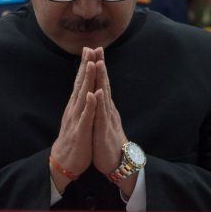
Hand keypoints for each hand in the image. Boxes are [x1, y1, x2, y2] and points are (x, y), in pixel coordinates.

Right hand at [50, 47, 98, 190]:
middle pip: (81, 84)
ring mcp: (77, 119)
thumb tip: (83, 88)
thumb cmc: (73, 139)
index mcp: (76, 105)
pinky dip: (90, 105)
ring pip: (83, 96)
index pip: (81, 81)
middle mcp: (74, 109)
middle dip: (86, 66)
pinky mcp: (81, 131)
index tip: (90, 49)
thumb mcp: (77, 117)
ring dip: (87, 80)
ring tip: (92, 64)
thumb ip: (80, 103)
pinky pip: (86, 117)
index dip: (85, 65)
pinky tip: (93, 95)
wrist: (64, 162)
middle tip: (90, 48)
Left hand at [91, 51, 127, 174]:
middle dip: (100, 66)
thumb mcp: (103, 121)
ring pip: (104, 96)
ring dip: (101, 79)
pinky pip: (101, 115)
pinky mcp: (104, 131)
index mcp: (105, 107)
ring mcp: (107, 119)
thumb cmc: (108, 142)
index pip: (101, 83)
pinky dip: (99, 103)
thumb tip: (101, 93)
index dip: (97, 67)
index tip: (93, 50)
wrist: (117, 164)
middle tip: (98, 47)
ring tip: (98, 63)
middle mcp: (108, 110)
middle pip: (104, 84)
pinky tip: (98, 92)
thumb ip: (102, 107)